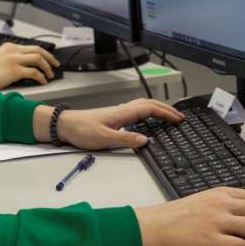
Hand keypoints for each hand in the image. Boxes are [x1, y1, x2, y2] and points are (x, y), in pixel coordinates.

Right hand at [0, 42, 60, 88]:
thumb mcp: (0, 58)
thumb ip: (12, 58)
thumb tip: (27, 66)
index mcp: (10, 46)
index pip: (32, 47)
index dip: (44, 53)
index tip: (49, 59)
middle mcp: (13, 50)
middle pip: (39, 50)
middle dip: (50, 58)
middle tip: (55, 65)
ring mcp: (14, 59)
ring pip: (39, 59)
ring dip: (47, 68)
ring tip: (50, 75)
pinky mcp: (14, 70)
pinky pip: (34, 72)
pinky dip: (41, 77)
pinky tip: (42, 81)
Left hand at [38, 98, 184, 149]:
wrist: (65, 125)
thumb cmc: (81, 130)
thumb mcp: (104, 139)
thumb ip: (126, 139)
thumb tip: (146, 141)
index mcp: (123, 113)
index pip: (150, 108)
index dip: (166, 113)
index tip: (179, 120)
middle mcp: (122, 110)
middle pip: (149, 104)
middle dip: (166, 109)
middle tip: (180, 117)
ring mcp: (118, 113)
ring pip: (143, 106)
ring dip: (158, 109)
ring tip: (168, 116)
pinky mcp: (114, 117)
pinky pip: (136, 111)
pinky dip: (148, 112)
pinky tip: (147, 120)